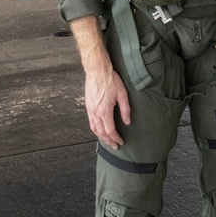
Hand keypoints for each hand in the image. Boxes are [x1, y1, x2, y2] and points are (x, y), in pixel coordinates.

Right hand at [70, 16, 130, 147]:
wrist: (97, 70)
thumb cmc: (111, 80)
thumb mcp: (123, 94)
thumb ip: (125, 110)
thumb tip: (127, 122)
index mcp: (104, 111)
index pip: (110, 130)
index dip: (116, 138)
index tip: (120, 142)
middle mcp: (95, 113)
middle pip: (101, 133)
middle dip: (108, 141)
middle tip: (115, 146)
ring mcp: (90, 110)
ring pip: (94, 129)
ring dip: (101, 137)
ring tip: (108, 140)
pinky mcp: (88, 106)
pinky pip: (91, 122)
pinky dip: (96, 129)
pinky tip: (100, 130)